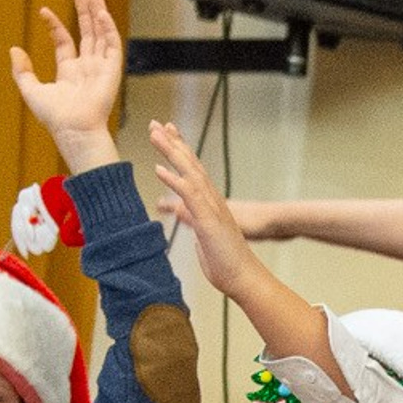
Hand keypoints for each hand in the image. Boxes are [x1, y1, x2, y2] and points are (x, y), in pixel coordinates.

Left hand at [8, 0, 123, 174]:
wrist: (74, 128)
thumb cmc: (54, 116)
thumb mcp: (30, 90)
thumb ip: (22, 71)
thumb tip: (14, 49)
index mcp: (69, 73)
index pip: (65, 43)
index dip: (55, 25)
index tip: (44, 11)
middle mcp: (87, 69)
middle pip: (88, 36)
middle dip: (85, 15)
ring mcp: (101, 69)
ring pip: (101, 36)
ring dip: (99, 16)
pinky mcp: (112, 71)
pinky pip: (113, 46)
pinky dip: (109, 29)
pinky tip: (102, 13)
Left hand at [149, 120, 260, 299]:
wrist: (246, 280)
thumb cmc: (228, 265)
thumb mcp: (205, 239)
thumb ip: (196, 223)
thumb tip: (185, 217)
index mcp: (211, 205)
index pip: (194, 171)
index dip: (181, 150)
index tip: (168, 133)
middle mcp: (213, 202)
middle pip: (191, 165)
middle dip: (174, 142)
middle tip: (157, 123)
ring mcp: (212, 210)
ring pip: (190, 173)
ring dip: (172, 153)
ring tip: (156, 134)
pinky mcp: (209, 221)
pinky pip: (190, 196)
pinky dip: (174, 181)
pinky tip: (160, 169)